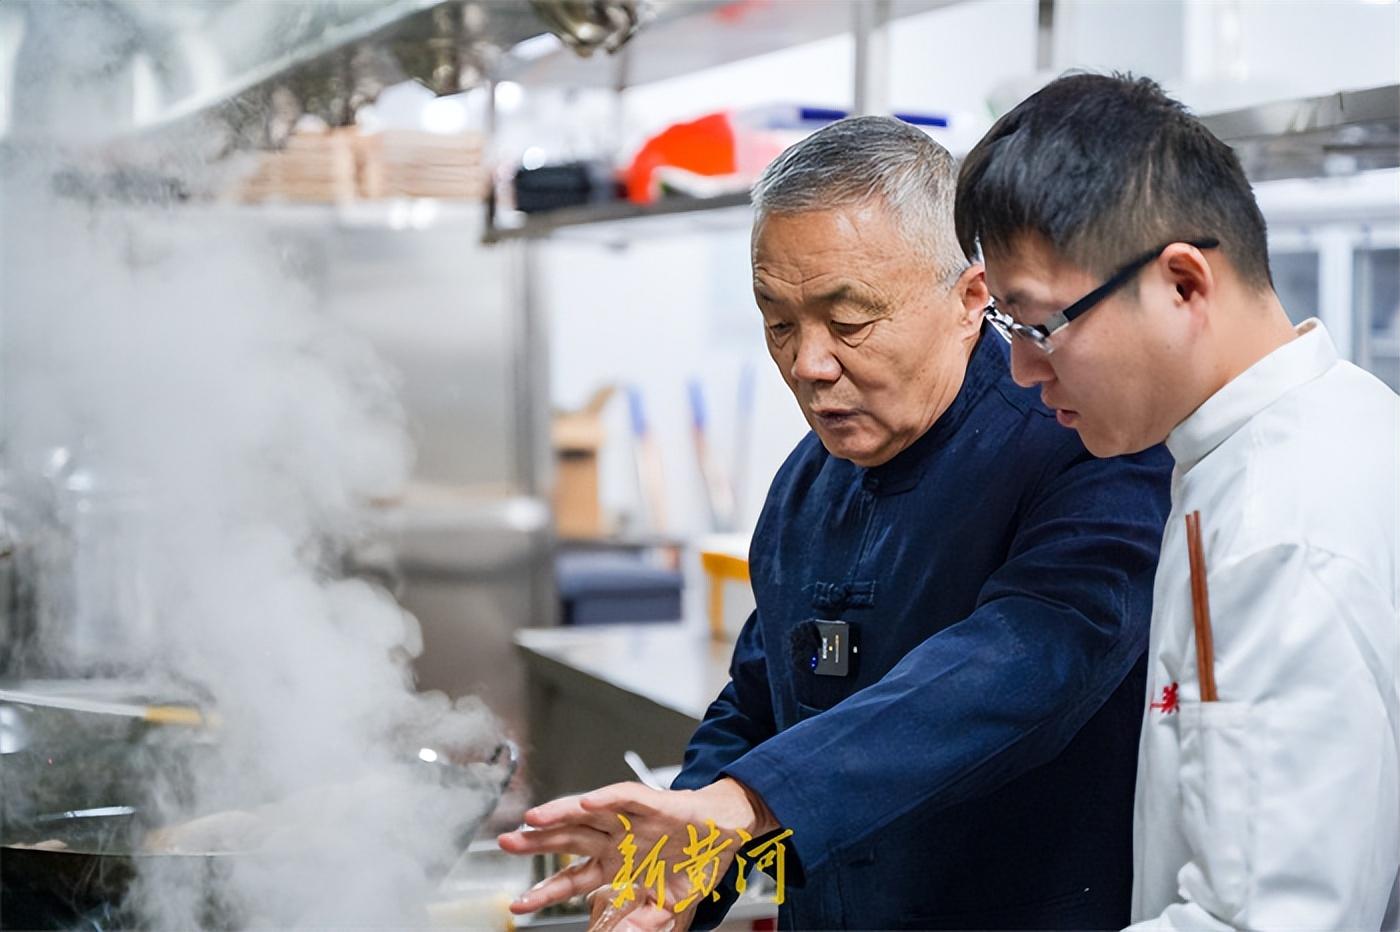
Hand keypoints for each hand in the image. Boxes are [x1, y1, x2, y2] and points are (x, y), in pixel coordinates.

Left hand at [497, 778, 776, 926]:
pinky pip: (621, 798)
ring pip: (585, 814)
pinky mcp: (650, 802)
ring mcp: (629, 819)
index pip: (571, 877)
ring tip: (532, 819)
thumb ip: (640, 921)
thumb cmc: (696, 859)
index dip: (544, 890)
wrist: (727, 831)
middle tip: (504, 843)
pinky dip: (601, 799)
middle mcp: (615, 838)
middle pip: (567, 840)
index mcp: (616, 863)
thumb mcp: (666, 904)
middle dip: (535, 843)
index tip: (518, 903)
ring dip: (558, 815)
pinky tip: (581, 803)